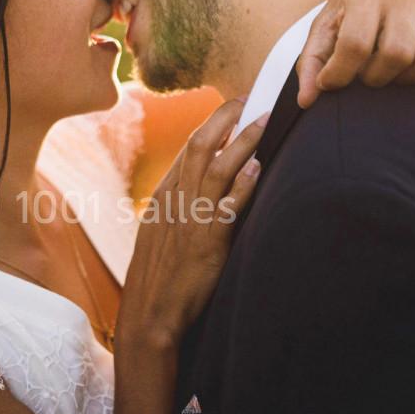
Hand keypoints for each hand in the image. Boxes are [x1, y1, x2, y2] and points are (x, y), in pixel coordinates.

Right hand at [117, 98, 264, 349]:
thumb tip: (200, 187)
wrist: (151, 313)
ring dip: (242, 141)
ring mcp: (190, 219)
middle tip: (248, 100)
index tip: (232, 108)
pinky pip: (227, 206)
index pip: (187, 148)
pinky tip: (258, 168)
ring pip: (216, 167)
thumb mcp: (161, 233)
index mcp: (164, 196)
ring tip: (263, 121)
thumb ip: (179, 207)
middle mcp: (175, 200)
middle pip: (199, 145)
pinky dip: (243, 185)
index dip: (212, 124)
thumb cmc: (159, 277)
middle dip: (225, 118)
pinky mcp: (207, 241)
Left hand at [295, 0, 414, 108]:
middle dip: (376, 78)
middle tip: (366, 75)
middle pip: (396, 55)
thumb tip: (306, 102)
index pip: (356, 44)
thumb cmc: (354, 6)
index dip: (340, 74)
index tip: (332, 82)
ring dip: (406, 79)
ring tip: (391, 72)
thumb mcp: (326, 24)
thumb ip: (312, 61)